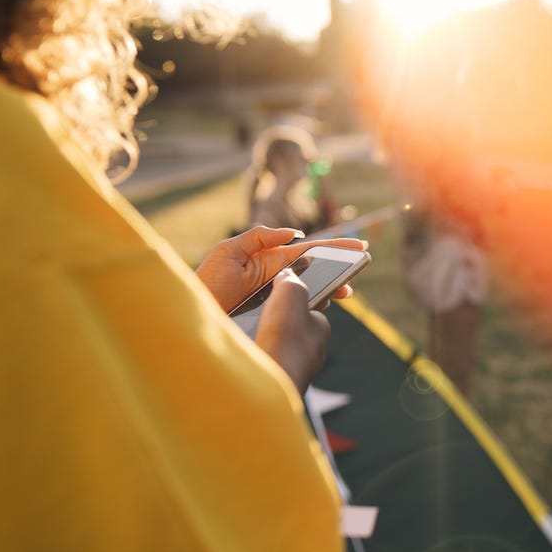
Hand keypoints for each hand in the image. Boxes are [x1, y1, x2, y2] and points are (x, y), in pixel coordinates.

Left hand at [196, 225, 366, 312]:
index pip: (309, 250)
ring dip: (332, 290)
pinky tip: (324, 306)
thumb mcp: (228, 252)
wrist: (193, 316)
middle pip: (318, 271)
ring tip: (345, 292)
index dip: (334, 246)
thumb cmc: (208, 283)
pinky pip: (301, 310)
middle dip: (340, 269)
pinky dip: (315, 307)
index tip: (358, 245)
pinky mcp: (276, 317)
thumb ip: (258, 237)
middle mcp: (279, 279)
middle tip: (358, 270)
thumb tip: (294, 234)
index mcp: (271, 260)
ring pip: (313, 291)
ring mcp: (279, 299)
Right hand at [254, 268, 330, 392]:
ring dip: (265, 342)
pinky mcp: (278, 385)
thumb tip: (287, 276)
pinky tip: (245, 354)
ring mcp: (296, 371)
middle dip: (276, 324)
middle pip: (293, 331)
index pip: (310, 310)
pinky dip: (257, 359)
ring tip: (248, 335)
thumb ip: (291, 280)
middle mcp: (313, 353)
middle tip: (258, 317)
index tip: (276, 297)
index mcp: (321, 330)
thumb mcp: (291, 291)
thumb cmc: (284, 335)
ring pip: (279, 350)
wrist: (269, 378)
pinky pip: (267, 365)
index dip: (293, 301)